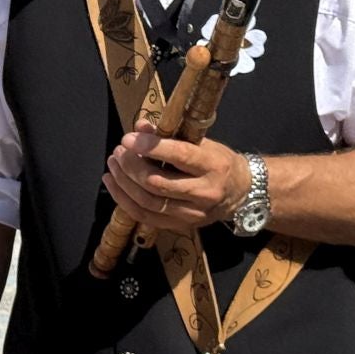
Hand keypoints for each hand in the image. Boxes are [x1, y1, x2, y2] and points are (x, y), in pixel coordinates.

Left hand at [103, 119, 249, 230]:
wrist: (241, 191)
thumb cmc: (217, 161)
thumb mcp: (201, 142)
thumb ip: (170, 135)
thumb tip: (140, 127)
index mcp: (213, 165)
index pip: (180, 156)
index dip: (151, 147)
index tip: (128, 138)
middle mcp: (205, 192)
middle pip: (157, 183)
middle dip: (131, 166)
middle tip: (119, 152)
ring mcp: (193, 213)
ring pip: (148, 202)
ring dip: (123, 183)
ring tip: (113, 165)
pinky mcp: (181, 225)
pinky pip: (145, 217)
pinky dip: (124, 200)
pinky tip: (113, 184)